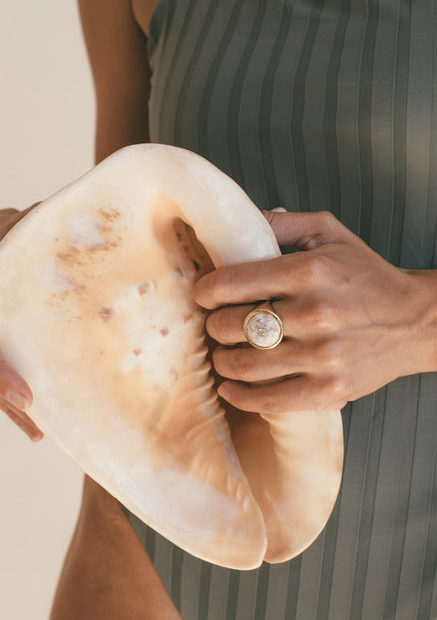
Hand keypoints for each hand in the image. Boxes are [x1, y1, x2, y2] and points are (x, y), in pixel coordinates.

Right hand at [0, 205, 43, 440]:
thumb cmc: (21, 229)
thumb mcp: (30, 230)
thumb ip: (47, 238)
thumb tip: (84, 244)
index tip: (28, 398)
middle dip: (7, 399)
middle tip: (39, 424)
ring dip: (6, 404)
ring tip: (38, 428)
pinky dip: (0, 394)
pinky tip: (29, 419)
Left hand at [194, 211, 436, 412]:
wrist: (416, 320)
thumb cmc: (367, 275)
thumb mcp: (329, 233)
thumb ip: (282, 224)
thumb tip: (236, 218)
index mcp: (310, 271)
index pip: (232, 283)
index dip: (206, 290)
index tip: (203, 294)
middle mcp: (315, 314)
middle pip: (231, 326)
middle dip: (214, 325)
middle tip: (216, 323)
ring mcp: (323, 356)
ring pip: (244, 365)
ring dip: (223, 360)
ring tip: (224, 352)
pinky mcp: (330, 390)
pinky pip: (269, 401)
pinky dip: (241, 397)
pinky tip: (231, 387)